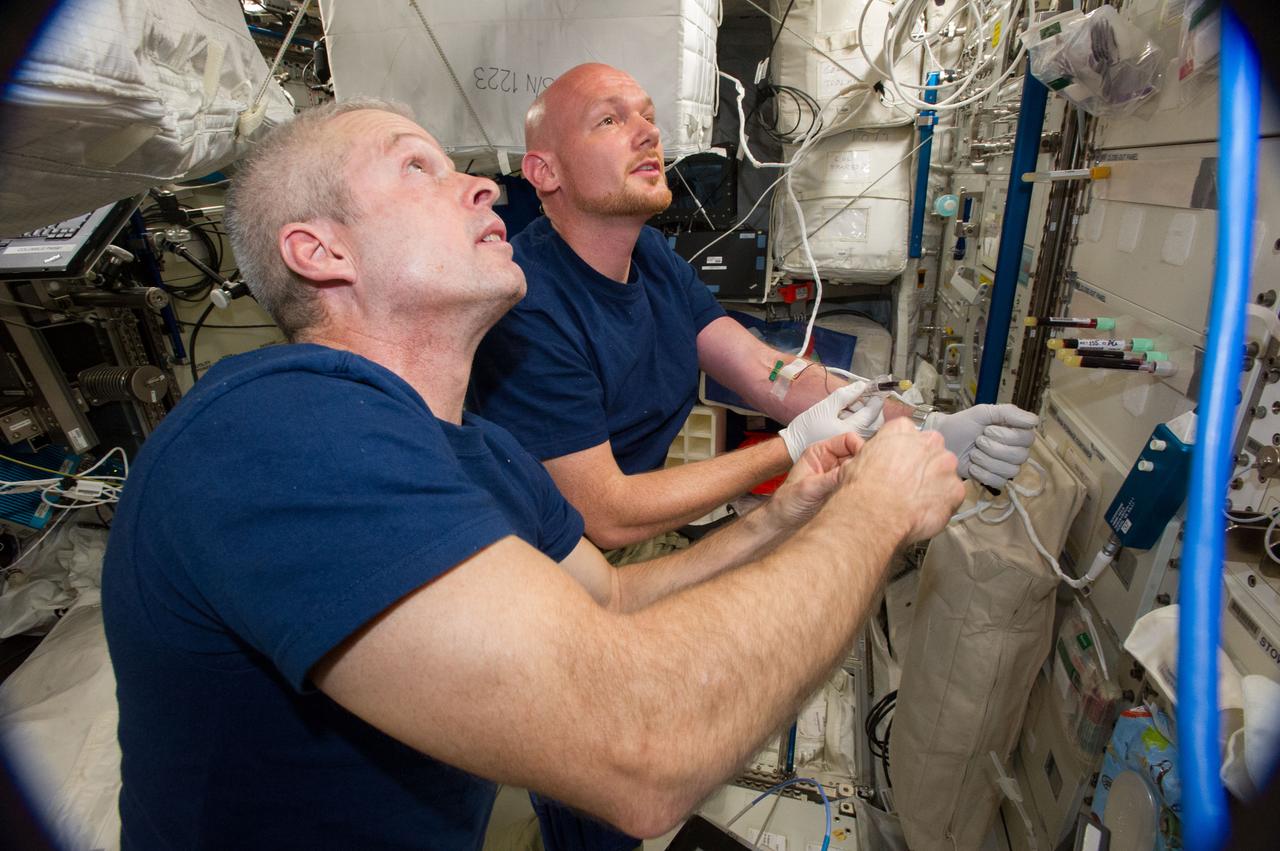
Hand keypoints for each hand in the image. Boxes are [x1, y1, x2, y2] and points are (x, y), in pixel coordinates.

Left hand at [768, 432, 863, 526]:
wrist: (783, 521)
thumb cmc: (788, 501)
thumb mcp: (808, 488)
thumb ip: (831, 478)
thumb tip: (853, 469)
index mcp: (820, 452)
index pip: (847, 440)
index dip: (859, 448)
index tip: (865, 462)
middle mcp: (831, 461)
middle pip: (858, 454)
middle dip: (864, 464)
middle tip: (867, 477)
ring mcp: (838, 475)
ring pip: (860, 470)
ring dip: (864, 478)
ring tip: (862, 489)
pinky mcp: (843, 489)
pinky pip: (858, 484)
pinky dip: (862, 489)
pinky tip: (861, 497)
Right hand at [779, 381, 883, 461]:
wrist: (794, 446)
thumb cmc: (807, 429)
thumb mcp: (824, 407)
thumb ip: (844, 396)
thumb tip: (861, 386)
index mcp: (852, 430)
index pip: (873, 411)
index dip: (875, 396)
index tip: (872, 386)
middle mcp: (857, 438)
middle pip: (875, 419)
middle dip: (868, 405)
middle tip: (854, 397)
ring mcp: (854, 441)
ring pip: (869, 423)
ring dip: (861, 411)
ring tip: (842, 407)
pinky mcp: (849, 442)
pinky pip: (861, 428)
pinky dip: (856, 418)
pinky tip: (842, 416)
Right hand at [835, 418, 964, 542]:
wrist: (875, 514)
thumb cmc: (863, 489)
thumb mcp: (854, 461)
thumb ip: (872, 455)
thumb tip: (871, 462)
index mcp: (902, 429)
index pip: (906, 433)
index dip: (901, 451)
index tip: (897, 462)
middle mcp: (928, 442)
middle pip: (930, 449)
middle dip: (922, 464)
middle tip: (907, 482)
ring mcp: (946, 465)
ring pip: (944, 472)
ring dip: (934, 483)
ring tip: (915, 500)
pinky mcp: (955, 489)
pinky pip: (952, 495)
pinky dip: (942, 503)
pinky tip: (925, 511)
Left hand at [922, 404, 1039, 489]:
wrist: (943, 442)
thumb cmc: (962, 425)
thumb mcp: (983, 412)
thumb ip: (1008, 413)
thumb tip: (1034, 421)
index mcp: (1016, 431)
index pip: (1028, 438)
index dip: (1007, 435)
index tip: (988, 429)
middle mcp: (1016, 449)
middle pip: (1020, 455)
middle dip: (993, 448)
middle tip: (978, 441)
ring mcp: (1006, 466)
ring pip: (1011, 470)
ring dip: (987, 460)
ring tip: (974, 453)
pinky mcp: (996, 480)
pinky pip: (999, 481)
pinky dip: (983, 473)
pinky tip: (972, 466)